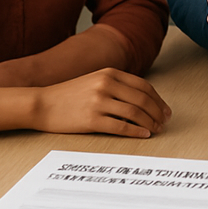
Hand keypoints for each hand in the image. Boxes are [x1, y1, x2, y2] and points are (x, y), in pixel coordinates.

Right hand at [30, 68, 170, 138]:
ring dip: (149, 122)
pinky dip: (135, 131)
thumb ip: (117, 85)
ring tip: (156, 130)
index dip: (158, 100)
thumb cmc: (69, 95)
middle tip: (164, 122)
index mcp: (110, 73)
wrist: (42, 104)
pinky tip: (143, 135)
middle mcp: (106, 84)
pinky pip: (119, 126)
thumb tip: (142, 99)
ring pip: (134, 112)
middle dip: (157, 112)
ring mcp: (98, 101)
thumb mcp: (95, 80)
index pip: (144, 86)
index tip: (165, 110)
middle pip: (142, 99)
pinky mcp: (91, 119)